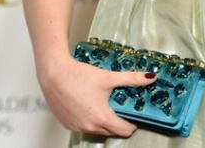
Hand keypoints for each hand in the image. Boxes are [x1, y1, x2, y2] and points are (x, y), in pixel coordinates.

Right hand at [38, 57, 154, 136]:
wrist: (54, 74)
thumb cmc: (78, 76)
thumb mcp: (109, 77)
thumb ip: (132, 79)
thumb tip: (150, 77)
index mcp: (101, 117)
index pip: (124, 131)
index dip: (132, 123)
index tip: (134, 114)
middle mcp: (89, 126)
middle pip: (111, 131)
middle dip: (118, 120)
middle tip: (120, 106)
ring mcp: (77, 127)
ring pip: (97, 130)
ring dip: (103, 120)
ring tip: (104, 103)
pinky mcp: (67, 124)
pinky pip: (84, 126)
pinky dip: (89, 119)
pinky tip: (89, 104)